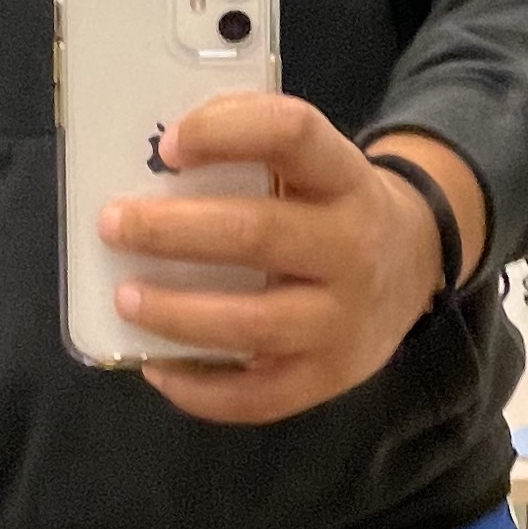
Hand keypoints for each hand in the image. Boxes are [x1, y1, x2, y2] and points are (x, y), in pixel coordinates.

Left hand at [99, 98, 480, 425]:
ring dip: (177, 313)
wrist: (413, 264)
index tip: (168, 147)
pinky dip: (199, 389)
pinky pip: (258, 396)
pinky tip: (157, 367)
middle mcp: (353, 246)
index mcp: (344, 176)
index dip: (223, 132)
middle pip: (257, 233)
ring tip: (125, 298)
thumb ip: (251, 152)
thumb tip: (154, 164)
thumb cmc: (331, 206)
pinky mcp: (331, 377)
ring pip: (253, 322)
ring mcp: (345, 319)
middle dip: (172, 230)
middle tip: (114, 225)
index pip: (291, 134)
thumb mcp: (314, 164)